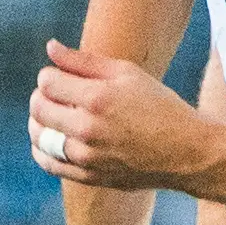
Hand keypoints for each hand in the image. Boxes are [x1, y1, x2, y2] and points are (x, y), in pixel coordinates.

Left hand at [30, 42, 213, 193]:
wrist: (186, 152)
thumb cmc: (160, 106)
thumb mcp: (127, 73)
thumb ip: (84, 61)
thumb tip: (50, 48)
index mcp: (98, 98)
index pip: (47, 82)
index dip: (49, 75)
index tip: (60, 76)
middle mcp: (88, 129)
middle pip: (39, 108)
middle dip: (41, 96)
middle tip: (55, 94)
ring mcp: (87, 156)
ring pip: (40, 137)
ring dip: (39, 122)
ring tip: (53, 115)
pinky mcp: (89, 176)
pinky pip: (49, 163)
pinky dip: (42, 149)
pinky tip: (51, 139)